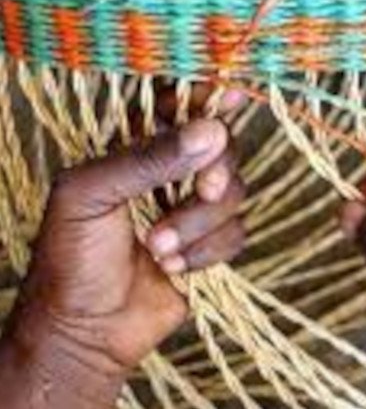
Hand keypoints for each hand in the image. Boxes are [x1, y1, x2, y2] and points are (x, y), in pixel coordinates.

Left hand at [0, 103, 245, 407]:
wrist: (85, 328)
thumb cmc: (72, 256)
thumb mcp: (92, 196)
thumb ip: (148, 159)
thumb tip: (211, 131)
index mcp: (137, 150)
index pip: (180, 107)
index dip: (207, 97)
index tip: (230, 94)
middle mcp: (171, 174)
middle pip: (223, 148)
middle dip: (215, 171)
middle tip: (199, 189)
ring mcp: (193, 209)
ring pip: (234, 192)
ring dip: (198, 222)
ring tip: (157, 246)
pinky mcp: (210, 243)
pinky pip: (237, 233)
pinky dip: (207, 251)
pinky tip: (173, 266)